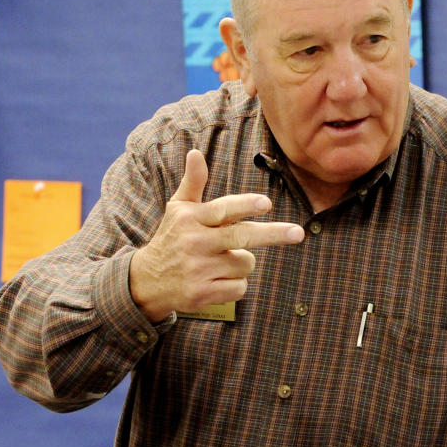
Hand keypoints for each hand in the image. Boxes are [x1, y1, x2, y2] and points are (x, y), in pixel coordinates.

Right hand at [129, 149, 303, 320]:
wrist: (148, 281)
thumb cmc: (173, 238)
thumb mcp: (178, 208)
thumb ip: (193, 182)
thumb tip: (195, 152)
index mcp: (190, 218)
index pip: (223, 209)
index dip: (245, 206)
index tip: (266, 203)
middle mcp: (194, 242)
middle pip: (241, 237)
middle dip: (273, 234)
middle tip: (298, 233)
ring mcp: (198, 269)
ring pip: (245, 263)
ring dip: (241, 263)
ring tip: (218, 262)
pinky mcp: (202, 294)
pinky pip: (240, 287)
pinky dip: (235, 285)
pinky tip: (217, 281)